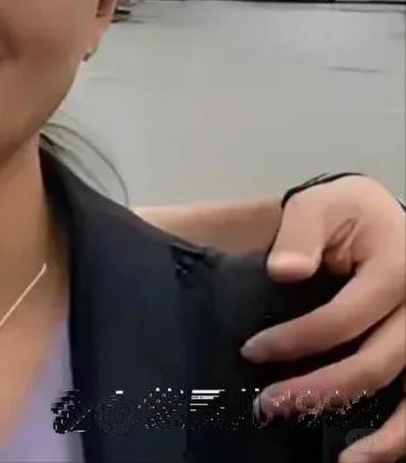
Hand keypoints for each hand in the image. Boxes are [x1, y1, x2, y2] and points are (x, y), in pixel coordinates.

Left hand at [241, 176, 404, 460]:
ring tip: (347, 461)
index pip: (347, 317)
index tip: (252, 352)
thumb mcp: (319, 206)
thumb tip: (285, 271)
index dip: (299, 339)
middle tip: (270, 405)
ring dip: (384, 434)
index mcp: (397, 268)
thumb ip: (300, 234)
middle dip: (322, 388)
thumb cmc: (347, 214)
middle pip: (378, 361)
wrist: (381, 217)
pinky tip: (376, 453)